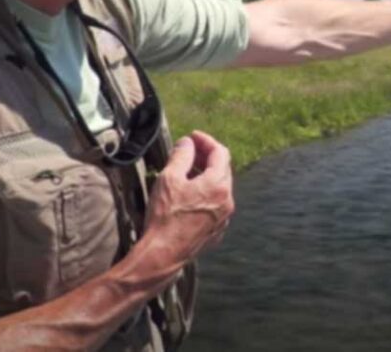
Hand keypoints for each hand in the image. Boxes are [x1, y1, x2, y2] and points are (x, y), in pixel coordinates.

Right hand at [143, 131, 234, 265]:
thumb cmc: (165, 216)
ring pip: (220, 188)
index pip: (220, 152)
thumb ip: (181, 155)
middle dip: (207, 157)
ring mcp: (224, 218)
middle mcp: (227, 201)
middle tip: (189, 151)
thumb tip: (187, 143)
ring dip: (206, 176)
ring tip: (187, 172)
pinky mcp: (216, 231)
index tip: (192, 137)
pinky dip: (206, 194)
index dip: (206, 141)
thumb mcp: (169, 178)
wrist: (163, 253)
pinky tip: (189, 195)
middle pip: (223, 169)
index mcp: (218, 185)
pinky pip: (216, 205)